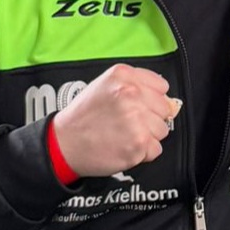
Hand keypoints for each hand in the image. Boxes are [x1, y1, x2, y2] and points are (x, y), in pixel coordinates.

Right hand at [51, 65, 178, 177]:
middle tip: (126, 122)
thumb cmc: (84, 116)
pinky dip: (142, 153)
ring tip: (122, 134)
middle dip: (150, 118)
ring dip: (146, 136)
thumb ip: (136, 85)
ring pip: (162, 130)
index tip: (138, 105)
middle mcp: (131, 94)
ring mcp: (135, 119)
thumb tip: (166, 99)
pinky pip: (156, 149)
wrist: (63, 144)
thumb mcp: (105, 85)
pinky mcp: (138, 143)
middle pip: (164, 109)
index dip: (151, 99)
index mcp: (123, 76)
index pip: (162, 87)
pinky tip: (123, 146)